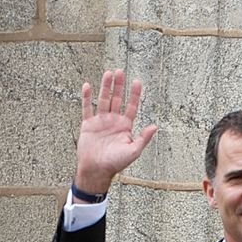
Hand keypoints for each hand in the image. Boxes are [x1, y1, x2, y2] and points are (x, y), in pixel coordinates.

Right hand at [75, 69, 157, 193]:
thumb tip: (155, 126)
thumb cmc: (115, 164)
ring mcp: (101, 122)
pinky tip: (88, 86)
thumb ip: (143, 138)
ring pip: (103, 100)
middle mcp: (113, 121)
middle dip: (119, 86)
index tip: (137, 81)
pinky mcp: (88, 124)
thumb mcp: (133, 151)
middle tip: (121, 71)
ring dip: (105, 87)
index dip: (134, 94)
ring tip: (108, 73)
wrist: (96, 170)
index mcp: (125, 127)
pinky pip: (87, 108)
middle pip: (117, 99)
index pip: (131, 106)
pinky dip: (86, 97)